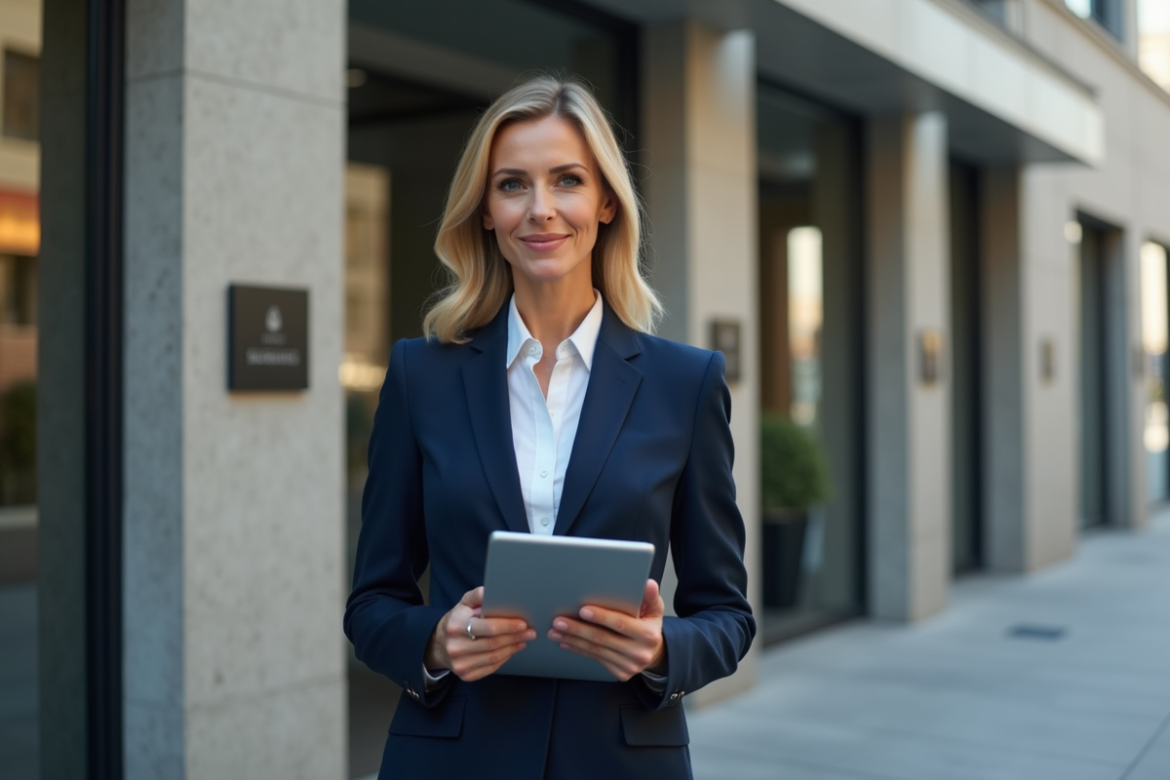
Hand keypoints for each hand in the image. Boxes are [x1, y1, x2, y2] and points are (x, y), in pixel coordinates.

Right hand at [425, 587, 535, 681]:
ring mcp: (460, 663)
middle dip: (515, 637)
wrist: (439, 644)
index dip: (507, 626)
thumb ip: (477, 596)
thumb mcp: (463, 604)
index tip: (522, 624)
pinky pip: (491, 668)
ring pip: (494, 657)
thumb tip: (490, 590)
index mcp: (456, 626)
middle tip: (530, 632)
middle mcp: (456, 647)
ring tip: (524, 640)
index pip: (488, 627)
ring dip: (513, 648)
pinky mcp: (466, 675)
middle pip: (493, 644)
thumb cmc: (457, 621)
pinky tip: (512, 650)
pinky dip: (505, 658)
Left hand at [548, 579, 665, 681]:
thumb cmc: (649, 624)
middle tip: (559, 621)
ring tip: (556, 631)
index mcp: (648, 635)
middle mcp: (640, 653)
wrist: (653, 651)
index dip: (601, 617)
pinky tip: (566, 642)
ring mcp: (629, 666)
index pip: (620, 624)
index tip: (583, 610)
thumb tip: (648, 584)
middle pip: (603, 639)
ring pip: (595, 650)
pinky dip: (578, 649)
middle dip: (578, 629)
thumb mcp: (654, 608)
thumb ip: (650, 596)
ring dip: (573, 640)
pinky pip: (595, 658)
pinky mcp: (620, 673)